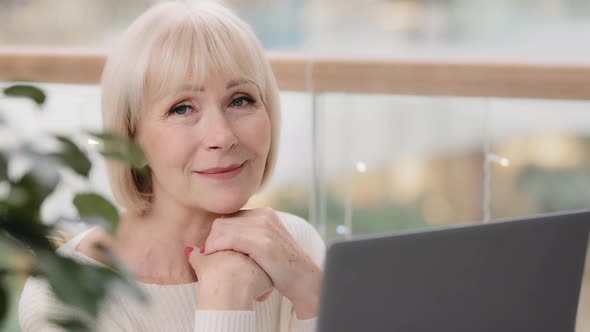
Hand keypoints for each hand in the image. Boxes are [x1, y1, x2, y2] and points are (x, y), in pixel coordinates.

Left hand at [201, 208, 322, 317]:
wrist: (303, 280)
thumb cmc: (281, 268)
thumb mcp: (265, 244)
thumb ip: (246, 236)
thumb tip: (219, 235)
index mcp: (264, 214)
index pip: (228, 217)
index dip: (217, 234)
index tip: (212, 250)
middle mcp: (264, 216)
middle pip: (222, 222)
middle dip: (212, 240)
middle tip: (210, 256)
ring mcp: (264, 228)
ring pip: (221, 229)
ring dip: (212, 245)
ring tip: (212, 258)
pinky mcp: (263, 243)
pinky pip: (229, 238)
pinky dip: (216, 247)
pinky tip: (213, 257)